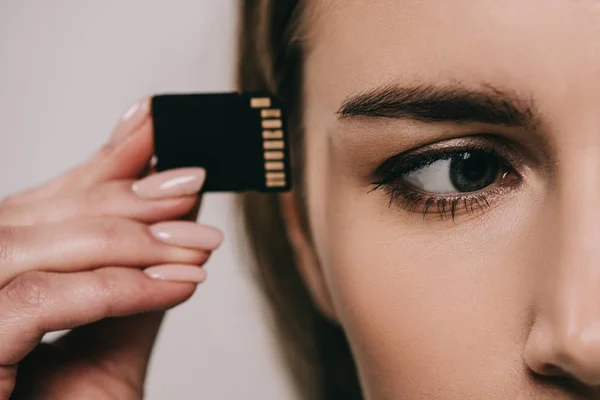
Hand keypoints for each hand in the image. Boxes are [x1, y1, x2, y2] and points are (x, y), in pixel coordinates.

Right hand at [0, 99, 221, 398]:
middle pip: (44, 216)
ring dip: (135, 240)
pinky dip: (119, 287)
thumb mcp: (99, 346)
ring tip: (201, 246)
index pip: (46, 204)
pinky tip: (179, 286)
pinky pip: (46, 299)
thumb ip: (129, 284)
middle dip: (126, 193)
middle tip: (192, 179)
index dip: (101, 163)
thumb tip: (177, 223)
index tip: (152, 128)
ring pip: (46, 248)